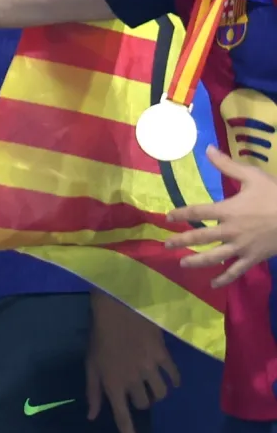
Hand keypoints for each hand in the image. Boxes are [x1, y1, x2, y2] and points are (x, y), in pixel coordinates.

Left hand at [85, 290, 178, 432]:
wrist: (117, 309)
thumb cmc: (100, 337)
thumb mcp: (90, 364)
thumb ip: (93, 392)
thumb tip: (92, 416)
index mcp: (111, 383)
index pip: (122, 417)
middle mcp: (131, 380)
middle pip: (144, 404)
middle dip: (141, 400)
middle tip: (135, 386)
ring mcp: (149, 368)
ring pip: (161, 393)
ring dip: (157, 391)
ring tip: (150, 380)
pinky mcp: (163, 356)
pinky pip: (175, 376)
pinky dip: (174, 379)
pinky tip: (170, 376)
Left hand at [167, 145, 276, 285]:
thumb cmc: (276, 195)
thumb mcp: (253, 176)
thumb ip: (228, 165)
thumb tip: (208, 149)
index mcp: (228, 210)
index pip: (197, 212)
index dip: (181, 214)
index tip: (168, 217)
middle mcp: (230, 231)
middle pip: (200, 237)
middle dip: (181, 241)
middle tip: (166, 244)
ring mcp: (241, 247)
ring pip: (213, 257)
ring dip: (196, 261)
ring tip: (182, 263)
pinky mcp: (253, 258)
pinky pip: (235, 271)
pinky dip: (224, 278)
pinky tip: (214, 284)